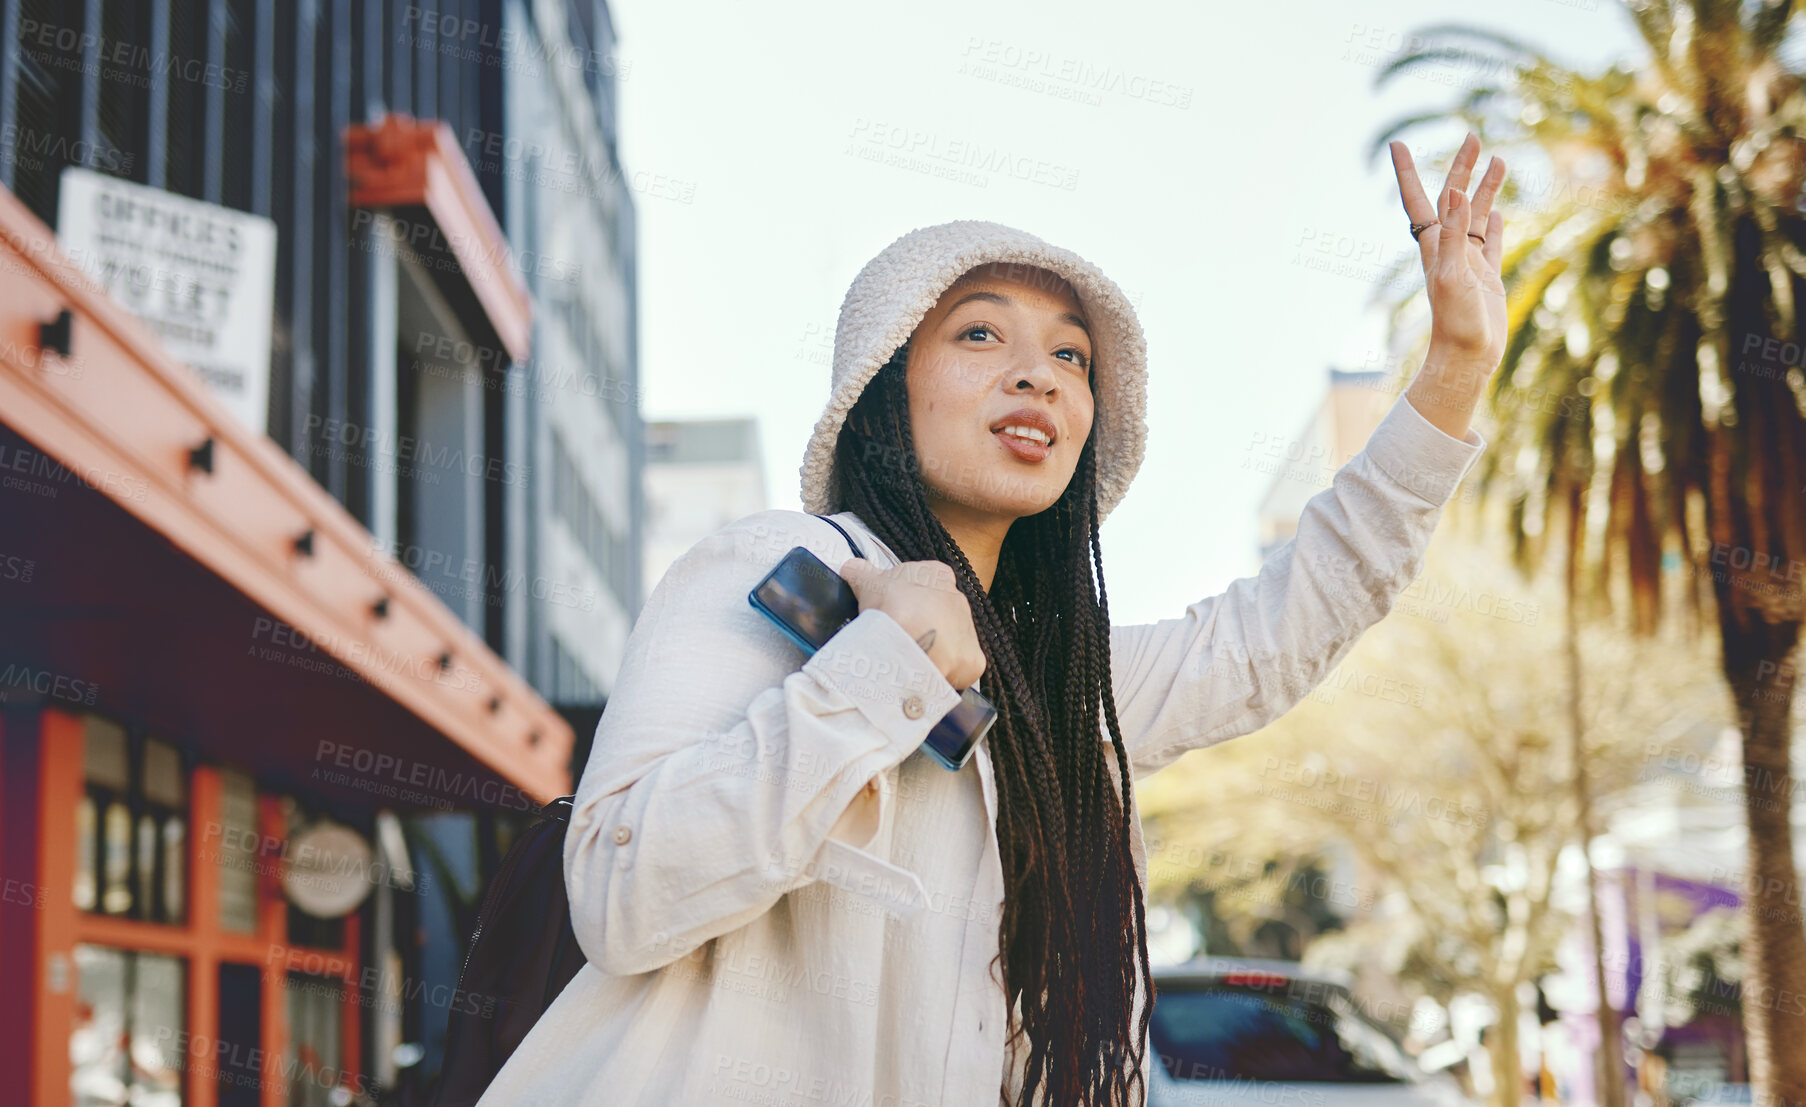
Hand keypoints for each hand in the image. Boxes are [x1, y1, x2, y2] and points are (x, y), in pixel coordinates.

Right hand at [839, 558, 986, 690]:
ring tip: (907, 662)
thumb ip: (860, 573)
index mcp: (937, 575)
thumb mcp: (868, 583)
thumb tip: (850, 568)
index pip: (924, 585)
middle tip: (898, 642)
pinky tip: (922, 677)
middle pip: (937, 616)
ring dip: (931, 652)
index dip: (905, 600)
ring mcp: (968, 631)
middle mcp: (959, 600)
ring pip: (947, 644)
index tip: (891, 615)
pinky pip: (958, 670)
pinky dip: (942, 675)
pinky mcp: (972, 661)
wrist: (905, 640)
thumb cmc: (889, 606)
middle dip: (919, 628)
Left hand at [1389, 133, 1508, 374]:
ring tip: (1499, 159)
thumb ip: (1454, 235)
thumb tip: (1455, 194)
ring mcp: (1469, 261)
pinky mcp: (1487, 276)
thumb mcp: (1454, 274)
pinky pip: (1491, 242)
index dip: (1406, 172)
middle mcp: (1449, 248)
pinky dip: (1495, 224)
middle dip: (1462, 167)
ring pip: (1478, 215)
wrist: (1468, 357)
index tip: (1397, 144)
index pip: (1418, 200)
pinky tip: (1500, 212)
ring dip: (1486, 188)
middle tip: (1473, 136)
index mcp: (1434, 244)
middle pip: (1453, 198)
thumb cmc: (1456, 321)